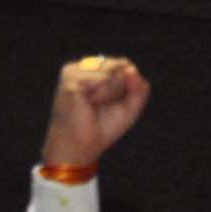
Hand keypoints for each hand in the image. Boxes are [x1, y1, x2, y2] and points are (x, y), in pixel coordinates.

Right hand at [43, 56, 149, 171]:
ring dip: (112, 94)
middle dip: (121, 90)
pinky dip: (103, 96)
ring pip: (113, 72)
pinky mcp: (71, 78)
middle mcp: (82, 66)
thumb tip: (130, 67)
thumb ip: (139, 86)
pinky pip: (103, 79)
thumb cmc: (104, 126)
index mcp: (94, 69)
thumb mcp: (131, 106)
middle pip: (122, 65)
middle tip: (102, 105)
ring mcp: (74, 71)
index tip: (112, 103)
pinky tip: (87, 104)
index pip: (125, 65)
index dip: (128, 87)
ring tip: (93, 105)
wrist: (83, 146)